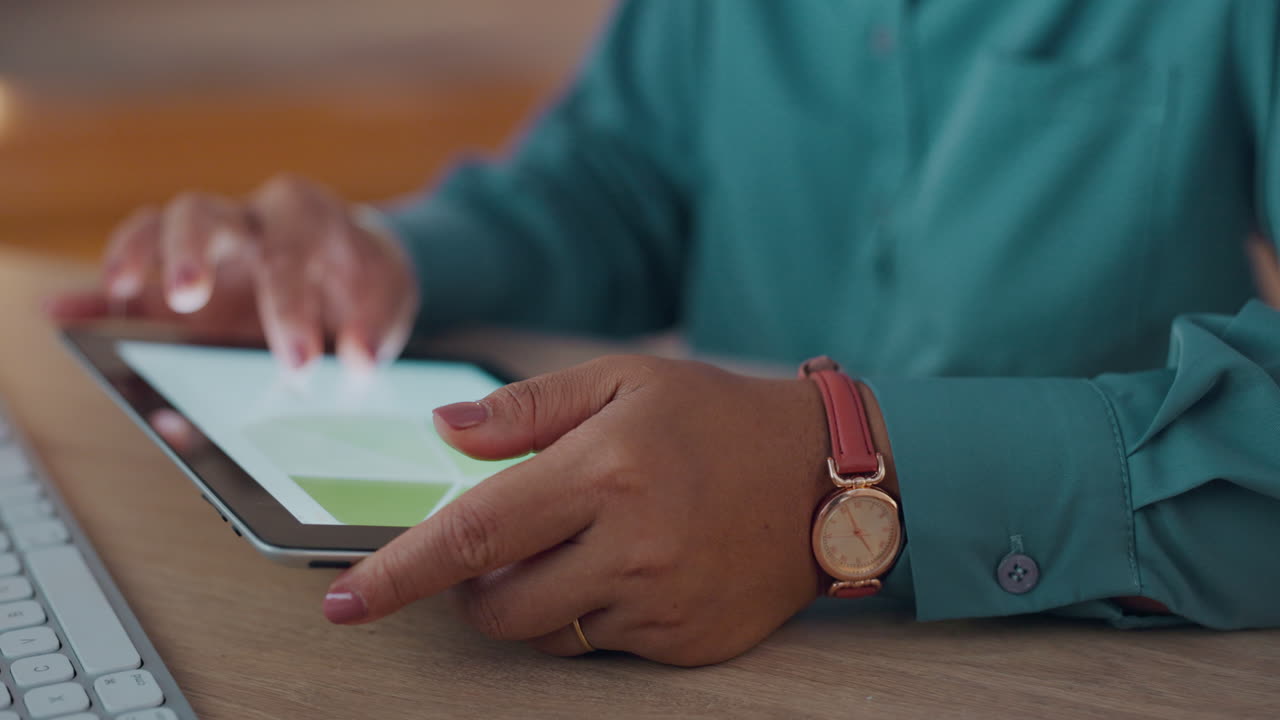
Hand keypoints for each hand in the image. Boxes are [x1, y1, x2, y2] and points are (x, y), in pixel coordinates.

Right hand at [45, 175, 418, 370]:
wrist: (356, 262)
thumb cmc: (366, 280)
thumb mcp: (390, 299)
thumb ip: (377, 327)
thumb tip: (355, 358)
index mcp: (306, 218)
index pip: (289, 254)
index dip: (290, 308)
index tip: (298, 361)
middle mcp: (249, 219)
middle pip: (206, 215)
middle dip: (193, 255)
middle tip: (191, 299)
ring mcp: (208, 243)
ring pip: (162, 226)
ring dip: (140, 255)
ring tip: (126, 291)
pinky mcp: (180, 270)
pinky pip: (135, 268)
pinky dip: (100, 291)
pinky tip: (68, 312)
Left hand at [322, 355, 834, 665]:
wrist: (825, 475)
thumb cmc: (715, 415)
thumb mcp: (622, 380)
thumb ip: (526, 409)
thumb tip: (443, 432)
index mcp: (604, 469)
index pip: (473, 534)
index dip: (399, 573)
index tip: (346, 602)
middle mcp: (632, 545)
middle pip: (498, 606)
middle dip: (472, 588)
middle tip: (504, 544)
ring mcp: (662, 603)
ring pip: (546, 633)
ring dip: (532, 599)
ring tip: (577, 547)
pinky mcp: (687, 644)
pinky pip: (602, 648)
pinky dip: (593, 613)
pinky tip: (635, 566)